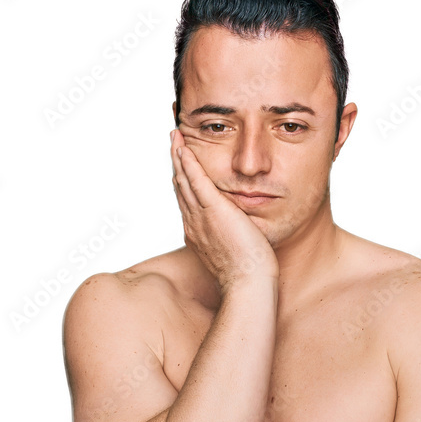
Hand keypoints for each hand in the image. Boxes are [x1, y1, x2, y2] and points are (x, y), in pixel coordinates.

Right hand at [170, 128, 279, 291]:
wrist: (247, 283)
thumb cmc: (247, 274)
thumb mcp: (235, 252)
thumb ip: (232, 238)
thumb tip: (239, 230)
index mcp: (198, 234)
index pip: (188, 202)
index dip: (184, 182)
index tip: (182, 168)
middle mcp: (194, 224)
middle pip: (181, 188)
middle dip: (177, 164)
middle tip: (174, 144)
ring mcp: (201, 217)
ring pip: (184, 180)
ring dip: (179, 157)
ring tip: (175, 138)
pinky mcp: (213, 209)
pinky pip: (196, 180)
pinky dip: (188, 162)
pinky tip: (184, 148)